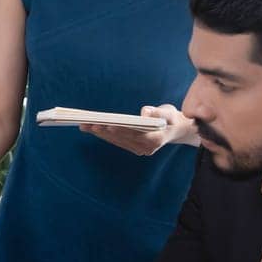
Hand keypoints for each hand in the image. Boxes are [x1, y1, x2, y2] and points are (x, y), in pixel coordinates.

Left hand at [79, 104, 196, 155]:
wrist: (177, 129)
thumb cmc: (171, 117)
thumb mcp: (169, 111)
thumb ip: (158, 111)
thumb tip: (144, 112)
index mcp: (156, 139)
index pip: (134, 133)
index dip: (120, 129)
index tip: (106, 124)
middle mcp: (147, 148)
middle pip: (121, 138)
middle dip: (104, 130)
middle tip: (87, 123)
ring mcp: (140, 150)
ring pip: (117, 141)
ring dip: (100, 133)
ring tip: (84, 125)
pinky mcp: (135, 149)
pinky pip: (117, 142)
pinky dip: (105, 135)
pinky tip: (93, 129)